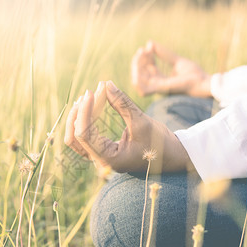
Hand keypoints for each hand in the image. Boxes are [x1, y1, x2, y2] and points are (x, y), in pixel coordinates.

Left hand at [64, 81, 194, 173]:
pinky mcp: (102, 152)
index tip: (91, 92)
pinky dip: (84, 121)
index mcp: (109, 160)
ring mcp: (99, 158)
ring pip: (76, 138)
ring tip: (87, 97)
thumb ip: (122, 103)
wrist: (171, 156)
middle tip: (91, 92)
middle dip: (80, 112)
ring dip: (78, 117)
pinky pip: (85, 137)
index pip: (84, 134)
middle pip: (75, 136)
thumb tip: (106, 84)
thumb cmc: (159, 143)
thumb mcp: (142, 121)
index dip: (84, 111)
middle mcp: (100, 162)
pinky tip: (90, 106)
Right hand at [131, 41, 210, 97]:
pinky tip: (137, 67)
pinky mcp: (161, 90)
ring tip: (141, 54)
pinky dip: (137, 80)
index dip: (144, 57)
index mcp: (161, 79)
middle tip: (142, 49)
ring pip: (138, 81)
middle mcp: (157, 84)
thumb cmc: (194, 74)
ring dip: (136, 67)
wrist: (204, 81)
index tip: (146, 47)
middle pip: (140, 74)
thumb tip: (150, 43)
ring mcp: (158, 88)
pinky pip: (143, 89)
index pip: (146, 69)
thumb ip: (164, 54)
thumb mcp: (177, 60)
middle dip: (138, 61)